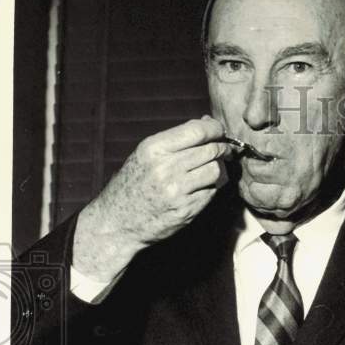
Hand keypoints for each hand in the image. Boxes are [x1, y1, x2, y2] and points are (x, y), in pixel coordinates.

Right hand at [72, 115, 230, 281]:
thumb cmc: (134, 184)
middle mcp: (165, 168)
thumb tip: (207, 123)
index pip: (197, 131)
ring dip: (220, 168)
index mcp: (154, 148)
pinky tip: (206, 185)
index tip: (219, 131)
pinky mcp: (186, 210)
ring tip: (214, 168)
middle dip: (223, 149)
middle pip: (210, 151)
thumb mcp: (146, 155)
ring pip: (215, 171)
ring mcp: (176, 191)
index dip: (215, 129)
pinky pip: (211, 192)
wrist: (118, 222)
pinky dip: (214, 186)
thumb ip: (176, 140)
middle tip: (226, 151)